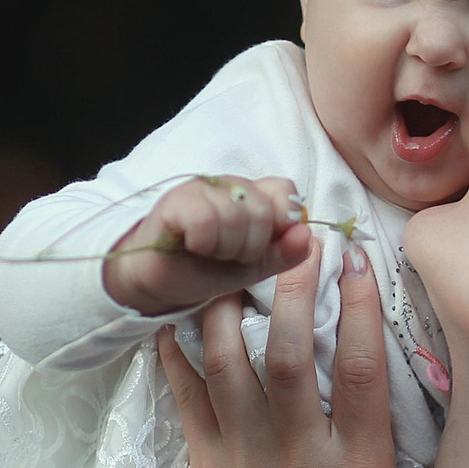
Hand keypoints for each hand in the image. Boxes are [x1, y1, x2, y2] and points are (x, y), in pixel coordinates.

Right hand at [104, 175, 311, 316]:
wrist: (161, 282)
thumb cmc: (206, 270)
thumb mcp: (256, 267)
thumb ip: (285, 253)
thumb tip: (307, 234)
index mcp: (254, 195)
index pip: (285, 192)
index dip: (279, 224)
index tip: (259, 247)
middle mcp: (230, 185)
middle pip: (265, 209)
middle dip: (250, 245)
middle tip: (227, 255)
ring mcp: (202, 188)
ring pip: (236, 214)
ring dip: (225, 247)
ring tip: (208, 252)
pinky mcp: (176, 200)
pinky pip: (206, 219)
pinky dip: (203, 243)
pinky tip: (191, 246)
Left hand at [156, 244, 395, 467]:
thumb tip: (443, 432)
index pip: (365, 373)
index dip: (361, 309)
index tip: (356, 260)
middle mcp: (304, 460)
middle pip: (294, 355)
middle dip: (293, 288)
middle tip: (292, 239)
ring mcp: (249, 462)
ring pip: (232, 366)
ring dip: (228, 308)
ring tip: (231, 265)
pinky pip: (188, 399)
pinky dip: (177, 356)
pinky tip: (172, 319)